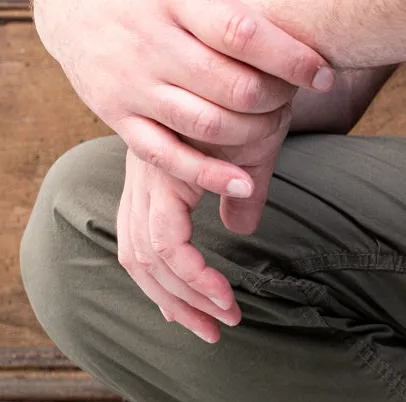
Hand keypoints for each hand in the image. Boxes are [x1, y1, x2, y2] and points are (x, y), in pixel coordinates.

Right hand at [36, 0, 330, 197]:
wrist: (72, 3)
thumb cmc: (158, 0)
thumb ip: (241, 11)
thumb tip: (299, 24)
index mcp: (176, 2)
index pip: (242, 32)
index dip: (289, 58)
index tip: (322, 74)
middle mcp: (151, 42)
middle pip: (233, 86)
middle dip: (275, 100)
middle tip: (292, 99)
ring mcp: (132, 82)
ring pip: (206, 123)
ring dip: (254, 134)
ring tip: (274, 127)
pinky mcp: (118, 116)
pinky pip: (167, 155)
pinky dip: (209, 175)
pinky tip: (244, 184)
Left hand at [117, 113, 290, 342]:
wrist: (267, 67)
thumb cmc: (263, 103)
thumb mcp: (253, 158)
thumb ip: (244, 195)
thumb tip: (242, 225)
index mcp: (157, 174)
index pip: (144, 243)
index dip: (170, 287)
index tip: (207, 315)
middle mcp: (145, 177)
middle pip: (138, 258)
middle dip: (174, 303)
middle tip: (212, 332)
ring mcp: (152, 175)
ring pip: (151, 257)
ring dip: (188, 296)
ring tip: (227, 316)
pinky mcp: (169, 176)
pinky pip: (169, 241)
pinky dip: (196, 273)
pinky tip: (228, 289)